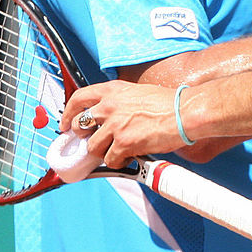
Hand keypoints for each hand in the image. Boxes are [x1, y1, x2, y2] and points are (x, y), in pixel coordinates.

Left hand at [62, 81, 186, 167]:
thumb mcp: (137, 93)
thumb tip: (109, 118)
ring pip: (93, 146)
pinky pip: (111, 160)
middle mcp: (110, 106)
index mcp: (113, 90)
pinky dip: (119, 162)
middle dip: (83, 137)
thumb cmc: (168, 103)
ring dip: (103, 152)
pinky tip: (129, 157)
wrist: (185, 112)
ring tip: (117, 151)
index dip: (67, 113)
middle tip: (92, 142)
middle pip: (79, 125)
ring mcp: (115, 125)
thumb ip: (119, 102)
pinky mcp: (124, 143)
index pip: (78, 98)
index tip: (66, 124)